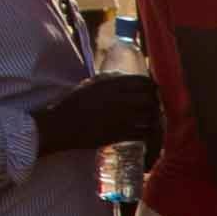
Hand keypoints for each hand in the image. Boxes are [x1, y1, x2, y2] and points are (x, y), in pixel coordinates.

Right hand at [34, 72, 160, 153]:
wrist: (61, 125)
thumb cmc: (73, 103)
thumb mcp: (91, 84)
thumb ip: (110, 78)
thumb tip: (125, 75)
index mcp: (112, 83)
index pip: (144, 82)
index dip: (151, 88)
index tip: (152, 93)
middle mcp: (119, 98)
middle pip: (151, 99)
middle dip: (155, 105)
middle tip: (153, 110)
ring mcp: (120, 117)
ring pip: (150, 117)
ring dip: (154, 122)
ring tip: (152, 125)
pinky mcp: (119, 134)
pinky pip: (143, 134)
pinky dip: (148, 137)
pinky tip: (147, 140)